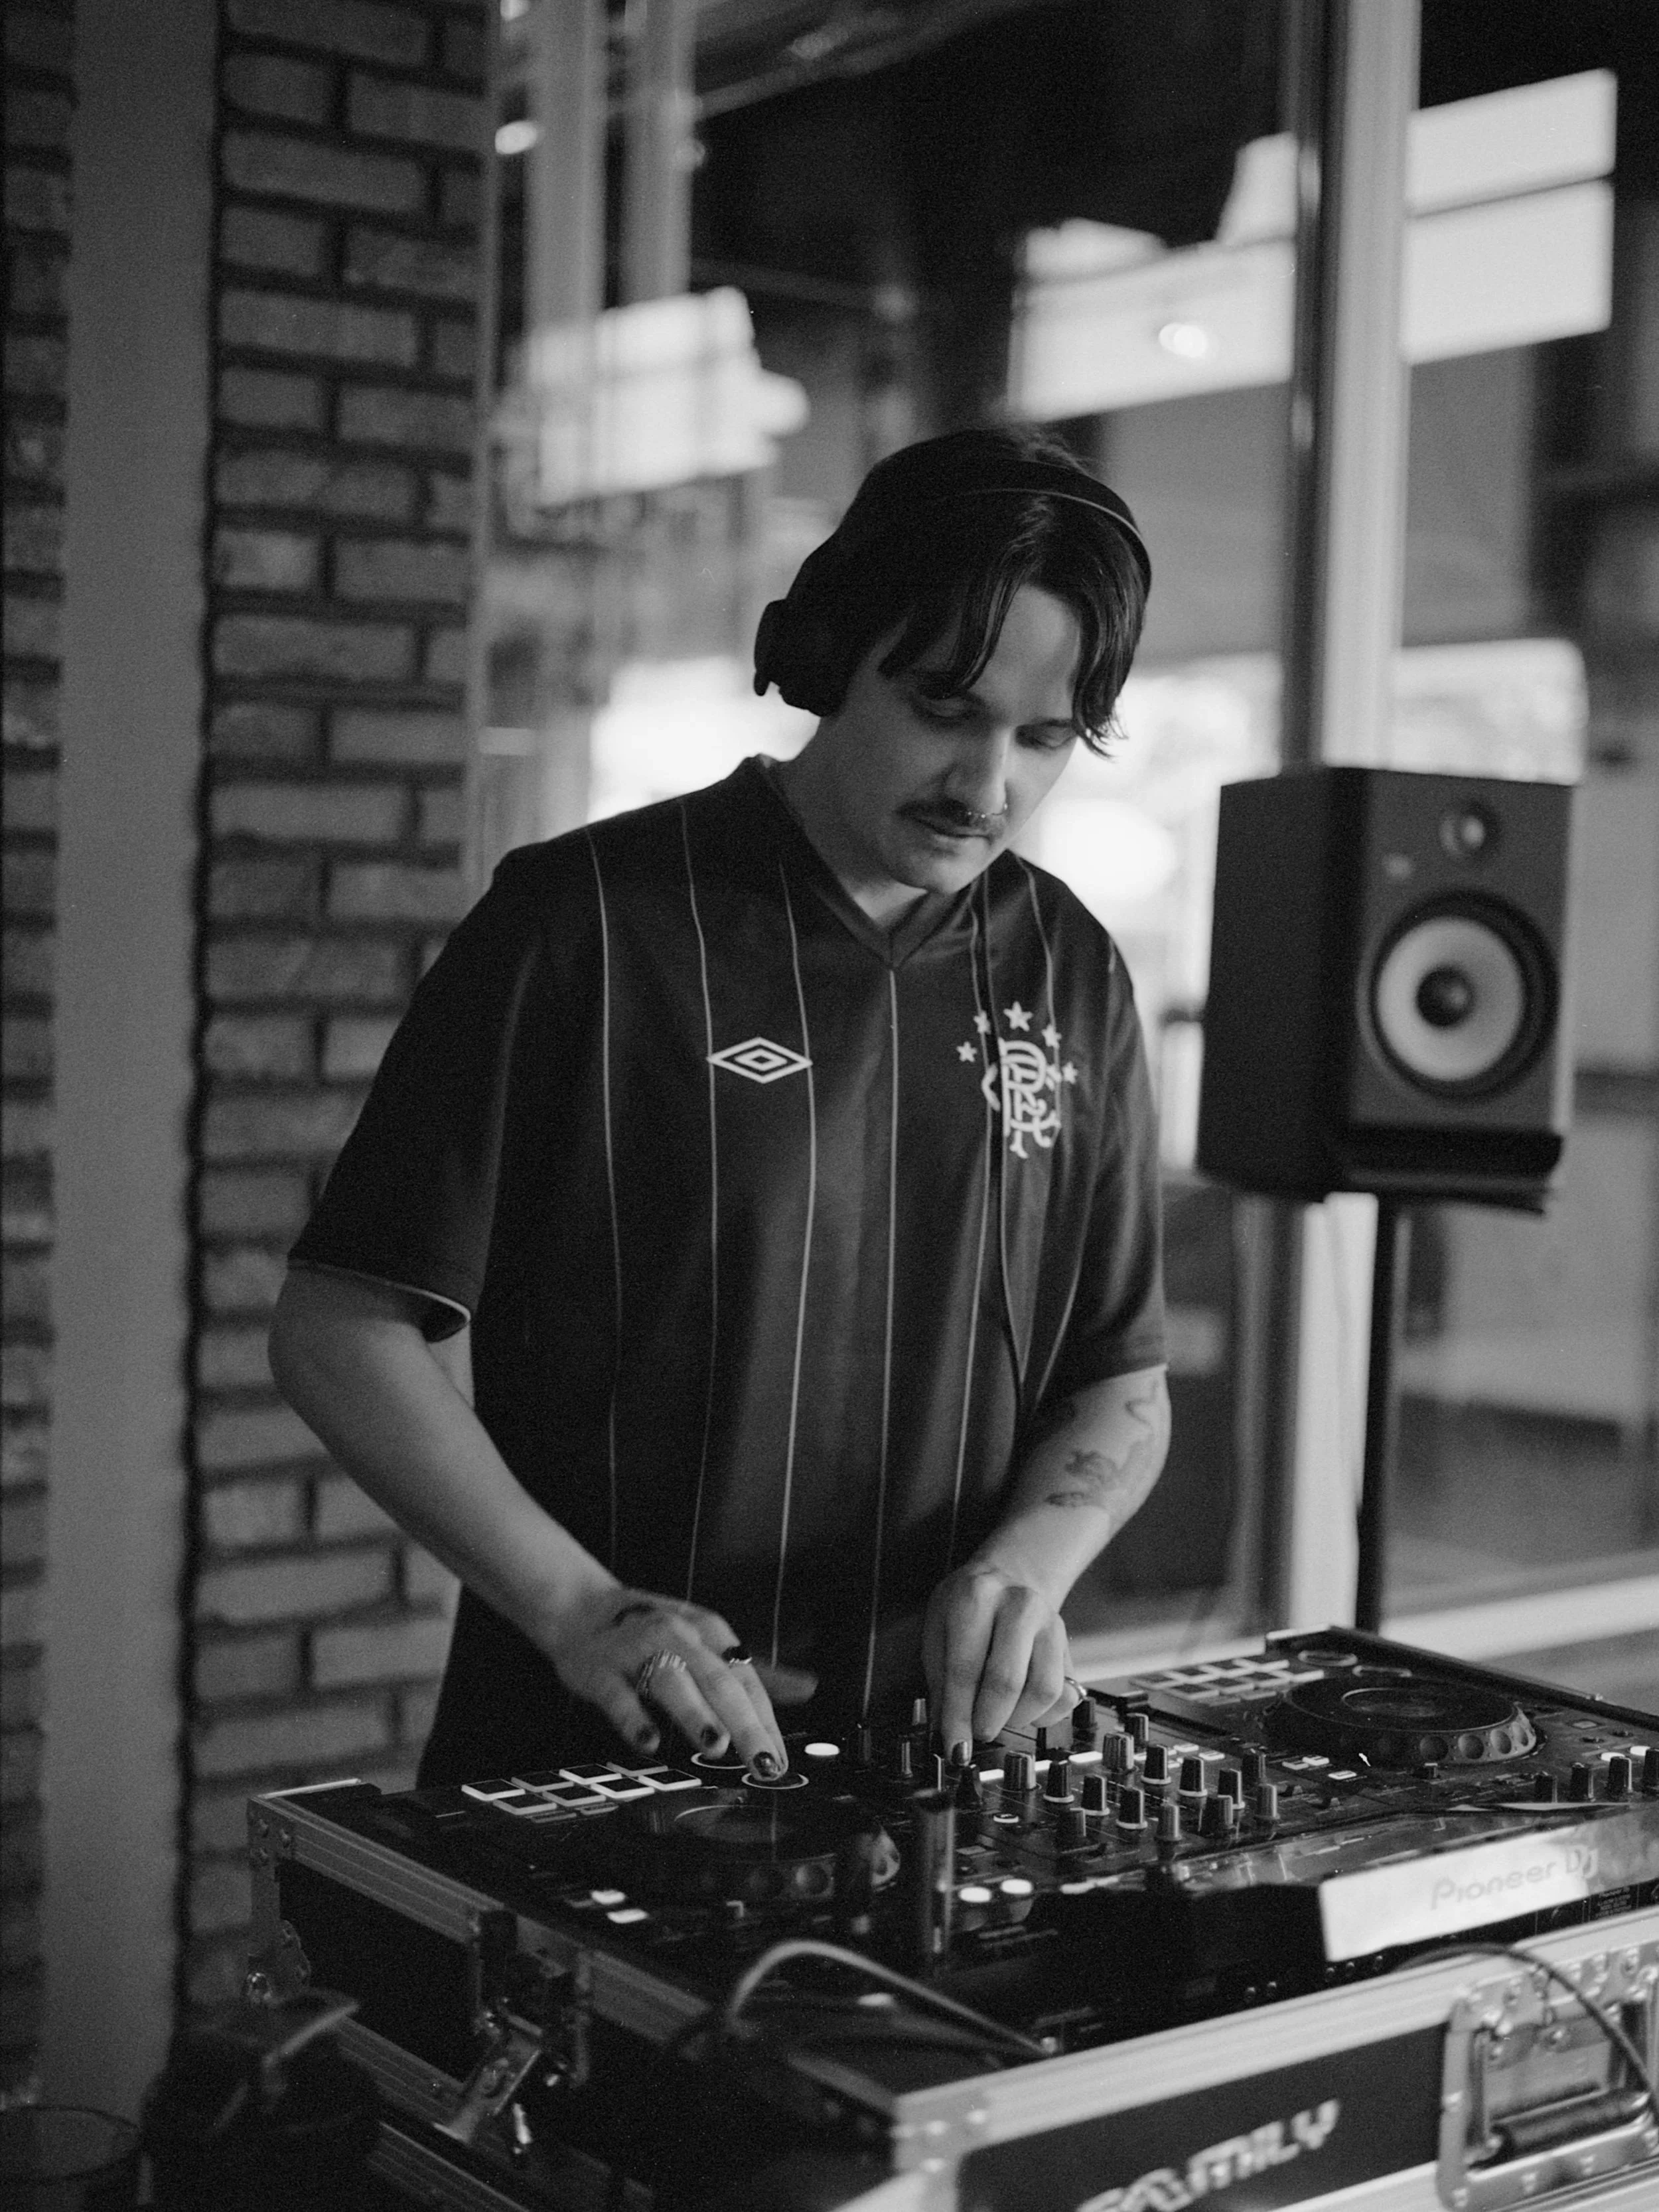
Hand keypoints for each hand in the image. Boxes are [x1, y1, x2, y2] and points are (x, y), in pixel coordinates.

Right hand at [541, 1583, 815, 1773]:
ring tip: (717, 1745)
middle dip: (744, 1723)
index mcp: (709, 1631)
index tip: (781, 1760)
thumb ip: (756, 1670)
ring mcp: (636, 1651)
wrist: (580, 1608)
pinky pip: (618, 1695)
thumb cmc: (655, 1631)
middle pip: (718, 1681)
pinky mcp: (600, 1670)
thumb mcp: (709, 1641)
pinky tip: (649, 1742)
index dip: (766, 1720)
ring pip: (672, 1682)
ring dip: (695, 1713)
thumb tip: (808, 1688)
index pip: (746, 1679)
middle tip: (763, 1762)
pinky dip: (634, 1718)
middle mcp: (677, 1636)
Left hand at [922, 1562, 1073, 1758]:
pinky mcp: (1069, 1645)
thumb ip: (941, 1682)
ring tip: (998, 1715)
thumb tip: (949, 1736)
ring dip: (1017, 1718)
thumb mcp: (938, 1630)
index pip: (965, 1668)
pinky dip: (1044, 1715)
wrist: (1011, 1575)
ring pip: (1043, 1691)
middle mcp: (1019, 1606)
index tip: (955, 1747)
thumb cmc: (967, 1607)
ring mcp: (1051, 1625)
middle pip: (1007, 1681)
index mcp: (976, 1597)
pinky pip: (1066, 1695)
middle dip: (988, 1720)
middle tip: (976, 1732)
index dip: (958, 1716)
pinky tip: (1022, 1708)